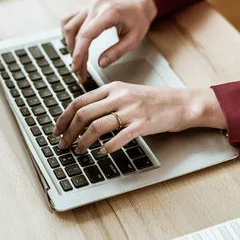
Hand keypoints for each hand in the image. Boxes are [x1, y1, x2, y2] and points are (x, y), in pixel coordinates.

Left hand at [52, 81, 226, 154]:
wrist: (181, 103)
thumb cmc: (154, 101)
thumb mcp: (127, 93)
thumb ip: (107, 100)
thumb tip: (83, 116)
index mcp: (113, 87)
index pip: (79, 101)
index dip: (64, 117)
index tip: (57, 130)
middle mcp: (119, 96)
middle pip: (83, 113)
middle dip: (68, 132)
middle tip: (62, 144)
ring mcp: (130, 110)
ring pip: (96, 126)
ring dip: (83, 141)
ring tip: (78, 151)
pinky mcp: (142, 124)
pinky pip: (118, 137)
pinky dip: (107, 147)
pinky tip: (102, 152)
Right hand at [61, 0, 157, 82]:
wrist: (138, 5)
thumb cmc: (138, 21)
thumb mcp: (134, 40)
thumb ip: (117, 52)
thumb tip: (101, 64)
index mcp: (108, 13)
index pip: (86, 34)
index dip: (78, 53)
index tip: (76, 68)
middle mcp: (95, 7)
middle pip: (76, 34)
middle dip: (76, 56)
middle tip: (80, 73)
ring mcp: (88, 7)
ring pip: (68, 27)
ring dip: (70, 45)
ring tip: (78, 61)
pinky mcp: (84, 9)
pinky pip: (68, 21)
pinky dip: (68, 35)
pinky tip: (73, 45)